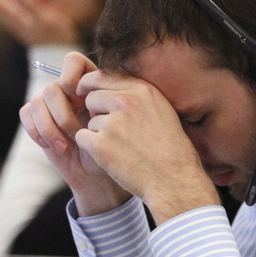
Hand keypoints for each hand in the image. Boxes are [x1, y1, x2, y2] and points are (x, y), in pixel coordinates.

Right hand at [20, 52, 131, 216]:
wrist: (98, 172)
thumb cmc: (114, 147)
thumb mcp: (117, 123)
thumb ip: (106, 103)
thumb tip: (92, 94)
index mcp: (88, 82)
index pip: (73, 61)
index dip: (73, 76)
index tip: (82, 98)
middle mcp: (66, 90)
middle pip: (53, 87)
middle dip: (64, 115)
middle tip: (78, 134)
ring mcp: (50, 104)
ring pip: (37, 101)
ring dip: (51, 127)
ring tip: (66, 146)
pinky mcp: (36, 118)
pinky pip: (26, 113)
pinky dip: (38, 132)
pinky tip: (55, 146)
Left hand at [74, 69, 219, 223]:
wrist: (174, 180)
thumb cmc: (171, 149)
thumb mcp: (162, 110)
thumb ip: (138, 95)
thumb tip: (112, 87)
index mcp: (142, 90)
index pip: (101, 76)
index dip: (91, 87)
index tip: (88, 95)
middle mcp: (126, 101)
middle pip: (91, 97)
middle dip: (96, 113)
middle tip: (115, 132)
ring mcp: (112, 122)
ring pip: (89, 121)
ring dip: (98, 134)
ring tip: (122, 148)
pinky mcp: (100, 144)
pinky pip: (82, 138)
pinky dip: (91, 148)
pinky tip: (111, 157)